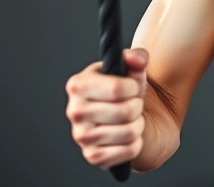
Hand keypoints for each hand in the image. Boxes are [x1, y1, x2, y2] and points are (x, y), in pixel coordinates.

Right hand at [65, 49, 149, 168]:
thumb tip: (137, 58)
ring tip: (131, 119)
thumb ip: (136, 58)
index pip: (116, 88)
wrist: (129, 118)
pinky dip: (136, 143)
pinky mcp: (93, 156)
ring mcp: (81, 137)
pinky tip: (127, 136)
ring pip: (129, 132)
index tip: (132, 87)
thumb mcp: (131, 69)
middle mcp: (74, 111)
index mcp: (78, 85)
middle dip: (137, 107)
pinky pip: (128, 151)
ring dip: (139, 125)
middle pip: (125, 111)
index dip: (134, 88)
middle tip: (133, 104)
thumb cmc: (126, 91)